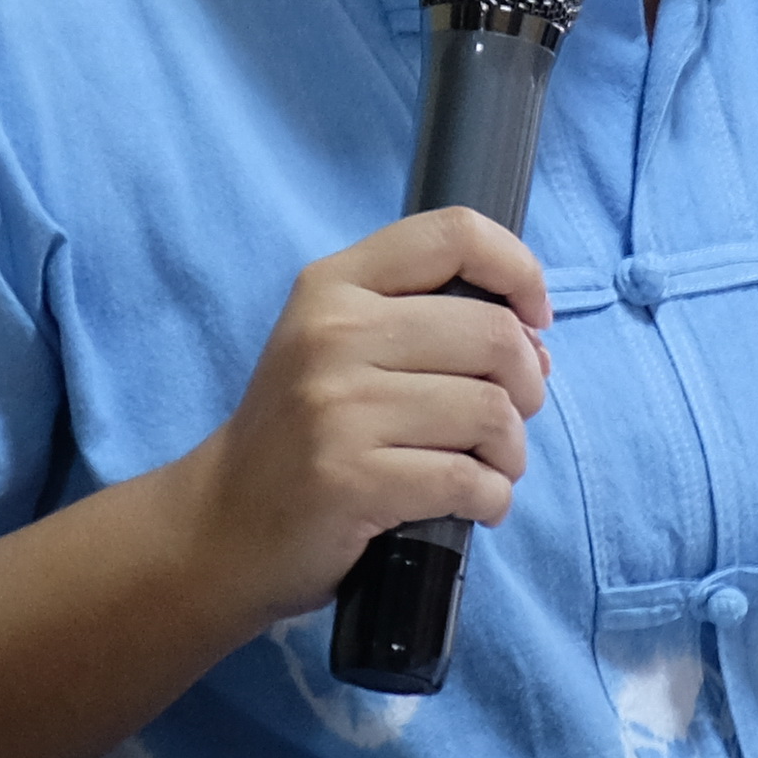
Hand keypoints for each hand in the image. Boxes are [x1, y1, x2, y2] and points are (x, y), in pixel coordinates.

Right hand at [174, 210, 552, 625]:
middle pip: (493, 335)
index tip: (533, 320)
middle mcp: (333, 334)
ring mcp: (337, 408)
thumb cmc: (301, 434)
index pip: (454, 234)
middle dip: (526, 386)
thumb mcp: (338, 347)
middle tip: (506, 420)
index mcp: (333, 286)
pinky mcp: (350, 479)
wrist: (223, 523)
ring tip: (489, 468)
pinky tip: (472, 505)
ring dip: (510, 453)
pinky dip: (490, 498)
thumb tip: (534, 341)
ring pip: (489, 412)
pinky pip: (468, 480)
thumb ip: (424, 321)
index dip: (519, 271)